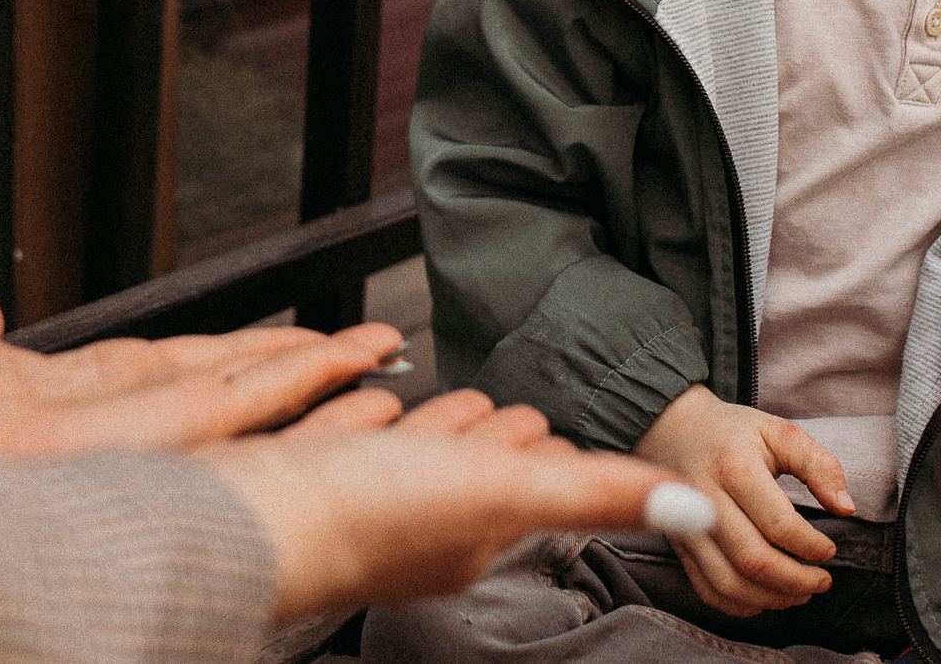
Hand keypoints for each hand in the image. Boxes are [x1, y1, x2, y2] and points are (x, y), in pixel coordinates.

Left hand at [0, 287, 404, 455]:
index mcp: (98, 397)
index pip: (192, 370)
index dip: (246, 355)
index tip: (293, 343)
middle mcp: (146, 417)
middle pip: (247, 380)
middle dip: (310, 366)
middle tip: (371, 347)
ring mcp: (173, 426)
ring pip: (267, 388)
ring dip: (329, 368)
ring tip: (383, 348)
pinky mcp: (188, 424)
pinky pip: (266, 397)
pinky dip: (318, 375)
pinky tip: (359, 358)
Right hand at [200, 387, 672, 621]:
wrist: (247, 515)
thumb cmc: (367, 511)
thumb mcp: (502, 490)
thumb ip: (597, 495)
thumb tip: (693, 511)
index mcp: (472, 533)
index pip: (529, 492)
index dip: (557, 462)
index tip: (577, 443)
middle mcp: (421, 526)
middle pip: (476, 475)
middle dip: (502, 442)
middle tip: (527, 417)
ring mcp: (364, 504)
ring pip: (420, 460)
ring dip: (444, 431)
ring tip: (465, 406)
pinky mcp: (313, 481)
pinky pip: (362, 447)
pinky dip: (379, 425)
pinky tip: (372, 408)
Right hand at [631, 385, 854, 617]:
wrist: (673, 428)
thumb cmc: (732, 432)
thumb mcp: (779, 432)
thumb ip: (819, 465)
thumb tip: (846, 508)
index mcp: (734, 467)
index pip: (779, 525)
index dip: (811, 546)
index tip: (828, 549)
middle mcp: (705, 500)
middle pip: (753, 561)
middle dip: (796, 581)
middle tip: (822, 581)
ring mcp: (687, 526)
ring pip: (729, 583)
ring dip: (771, 599)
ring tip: (799, 594)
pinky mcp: (680, 544)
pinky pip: (706, 588)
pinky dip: (737, 604)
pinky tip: (763, 598)